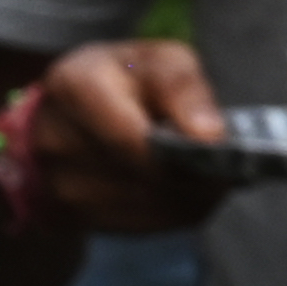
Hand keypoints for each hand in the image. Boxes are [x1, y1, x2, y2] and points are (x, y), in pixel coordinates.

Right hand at [23, 42, 230, 236]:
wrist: (76, 108)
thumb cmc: (131, 76)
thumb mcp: (163, 60)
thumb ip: (185, 90)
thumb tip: (209, 137)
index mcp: (75, 87)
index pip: (128, 139)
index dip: (179, 155)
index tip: (222, 155)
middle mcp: (54, 139)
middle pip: (136, 178)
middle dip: (192, 178)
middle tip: (233, 170)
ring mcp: (56, 181)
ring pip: (139, 209)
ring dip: (187, 200)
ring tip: (215, 180)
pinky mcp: (69, 213)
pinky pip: (133, 226)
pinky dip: (170, 214)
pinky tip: (191, 195)